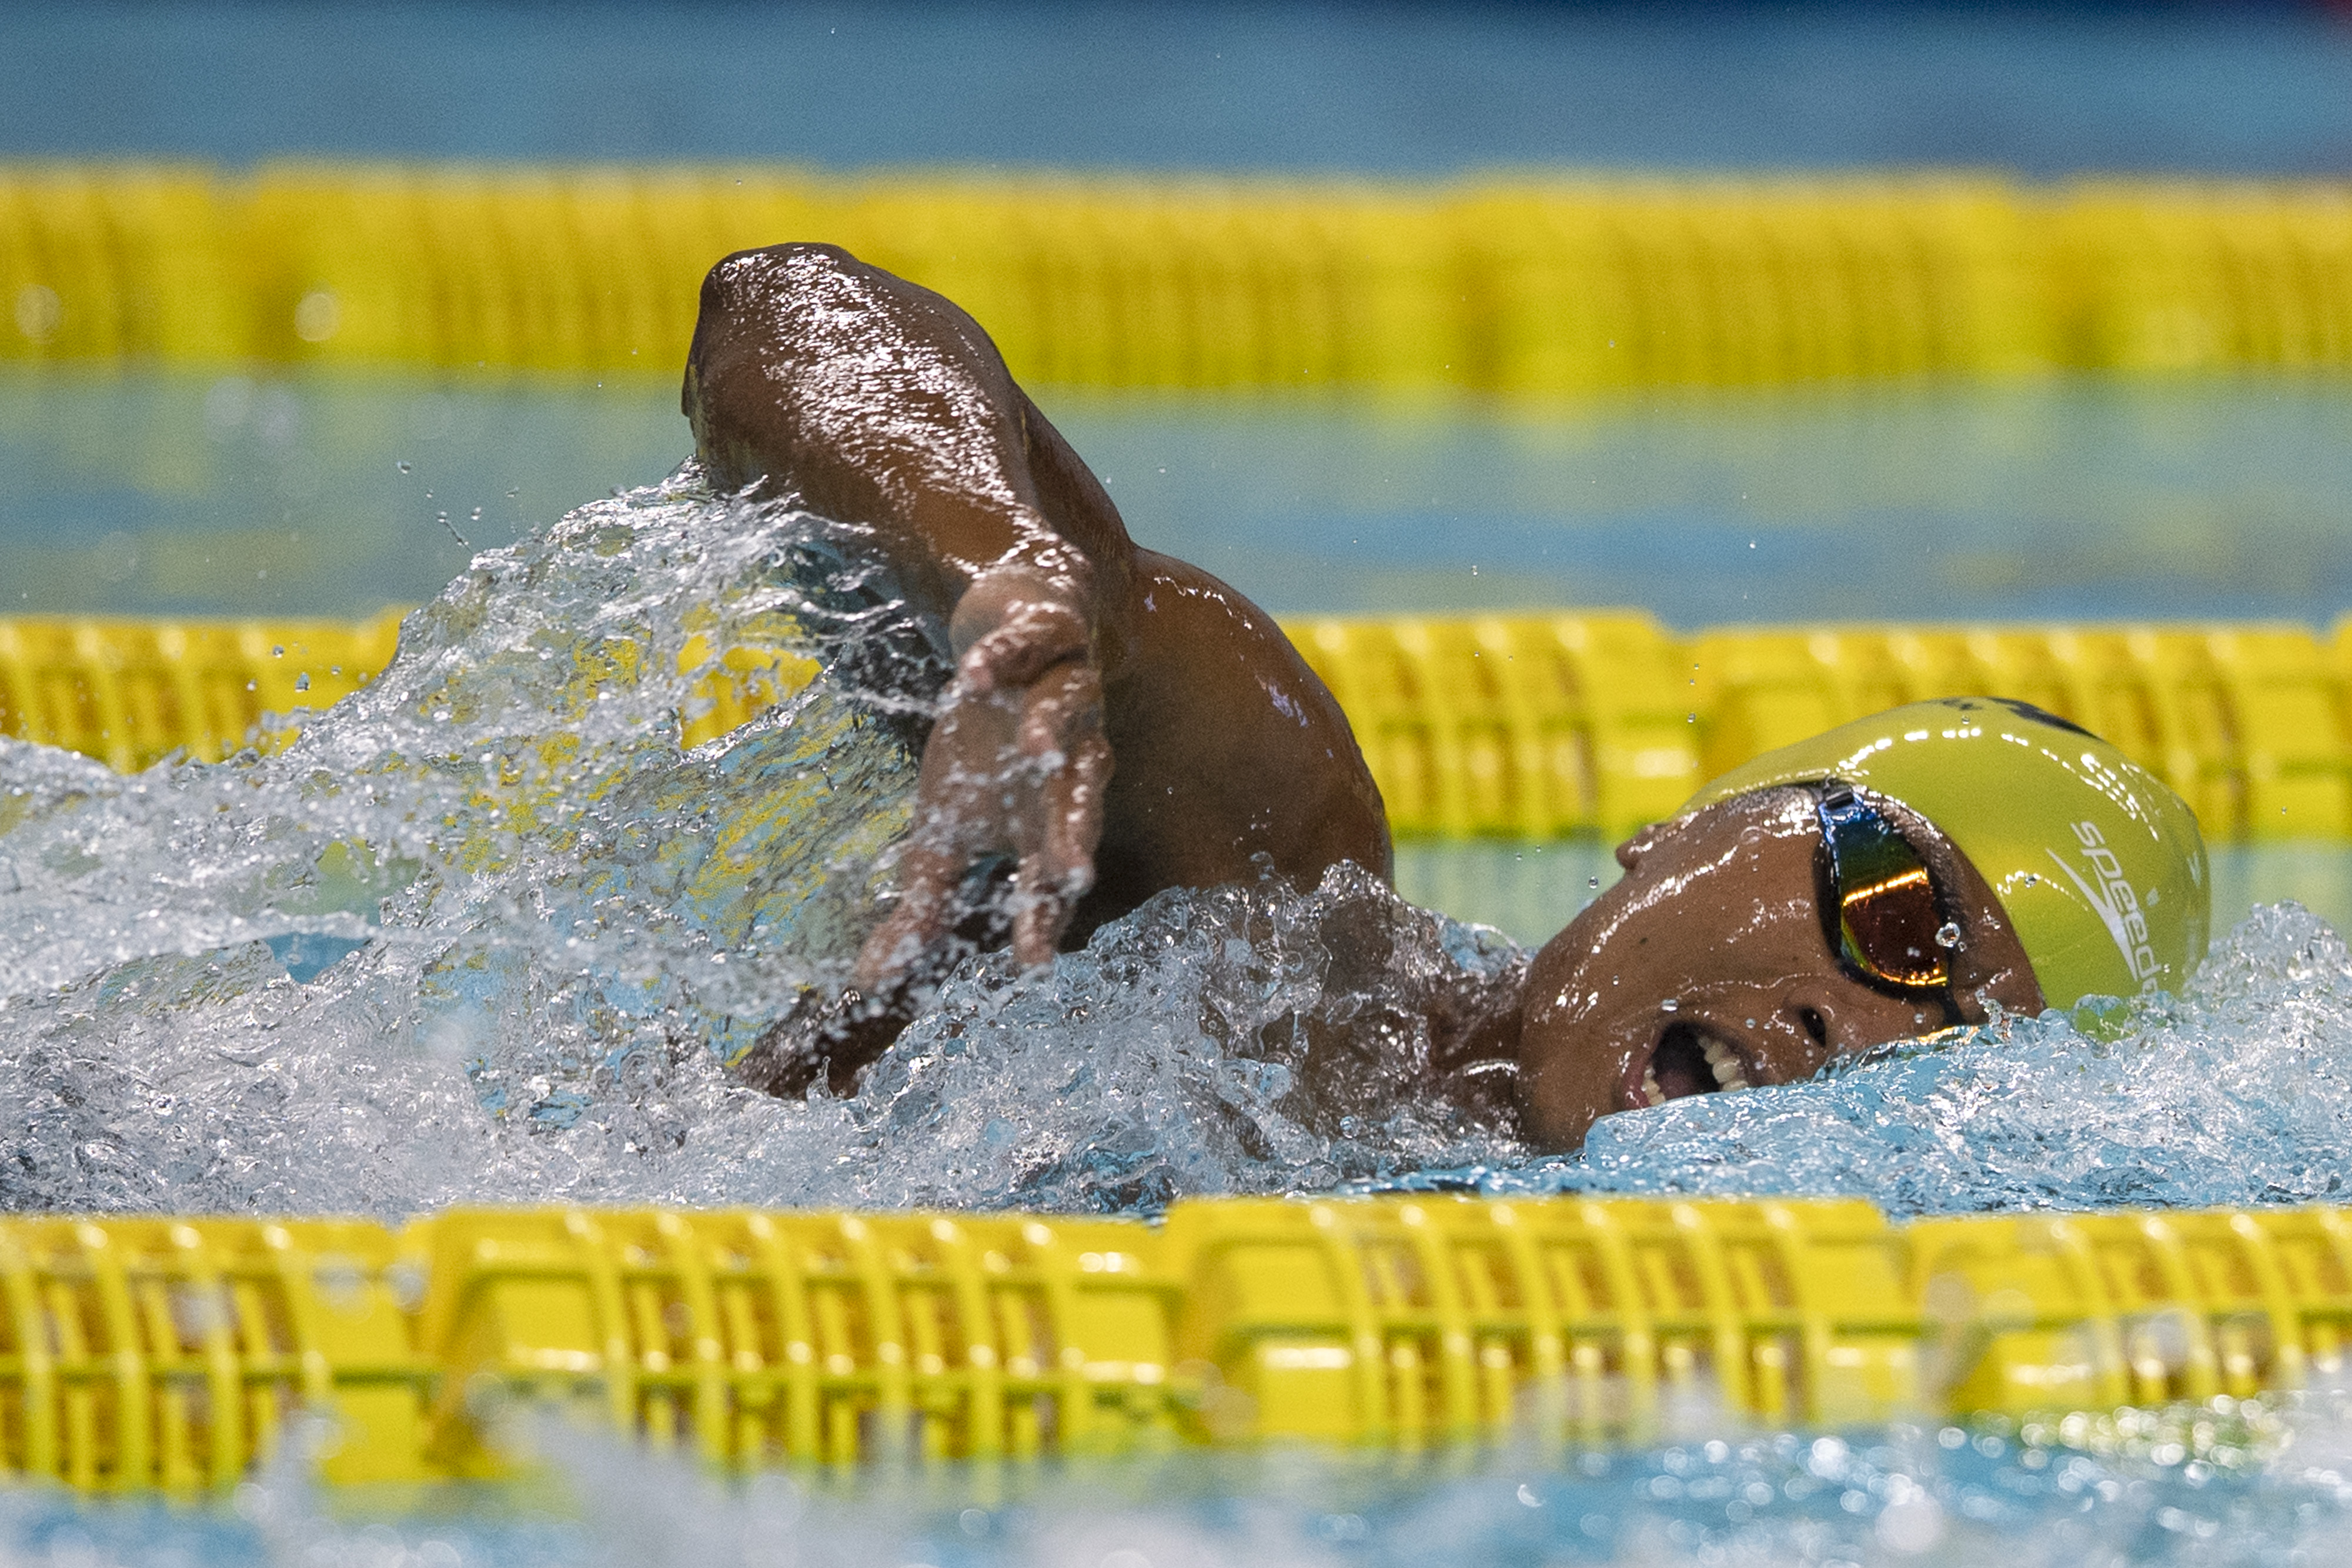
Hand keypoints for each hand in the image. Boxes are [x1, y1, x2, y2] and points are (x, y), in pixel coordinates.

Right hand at [854, 574, 1110, 990]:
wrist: (1012, 641)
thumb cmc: (985, 749)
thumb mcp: (948, 828)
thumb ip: (924, 903)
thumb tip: (870, 985)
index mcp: (1045, 817)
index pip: (1049, 877)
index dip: (1042, 915)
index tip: (1031, 960)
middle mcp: (1070, 761)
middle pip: (1078, 801)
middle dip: (1072, 833)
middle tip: (1070, 871)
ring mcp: (1065, 695)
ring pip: (1069, 715)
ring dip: (1051, 732)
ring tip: (1033, 750)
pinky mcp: (1050, 639)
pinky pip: (1030, 646)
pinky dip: (1004, 657)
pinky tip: (973, 677)